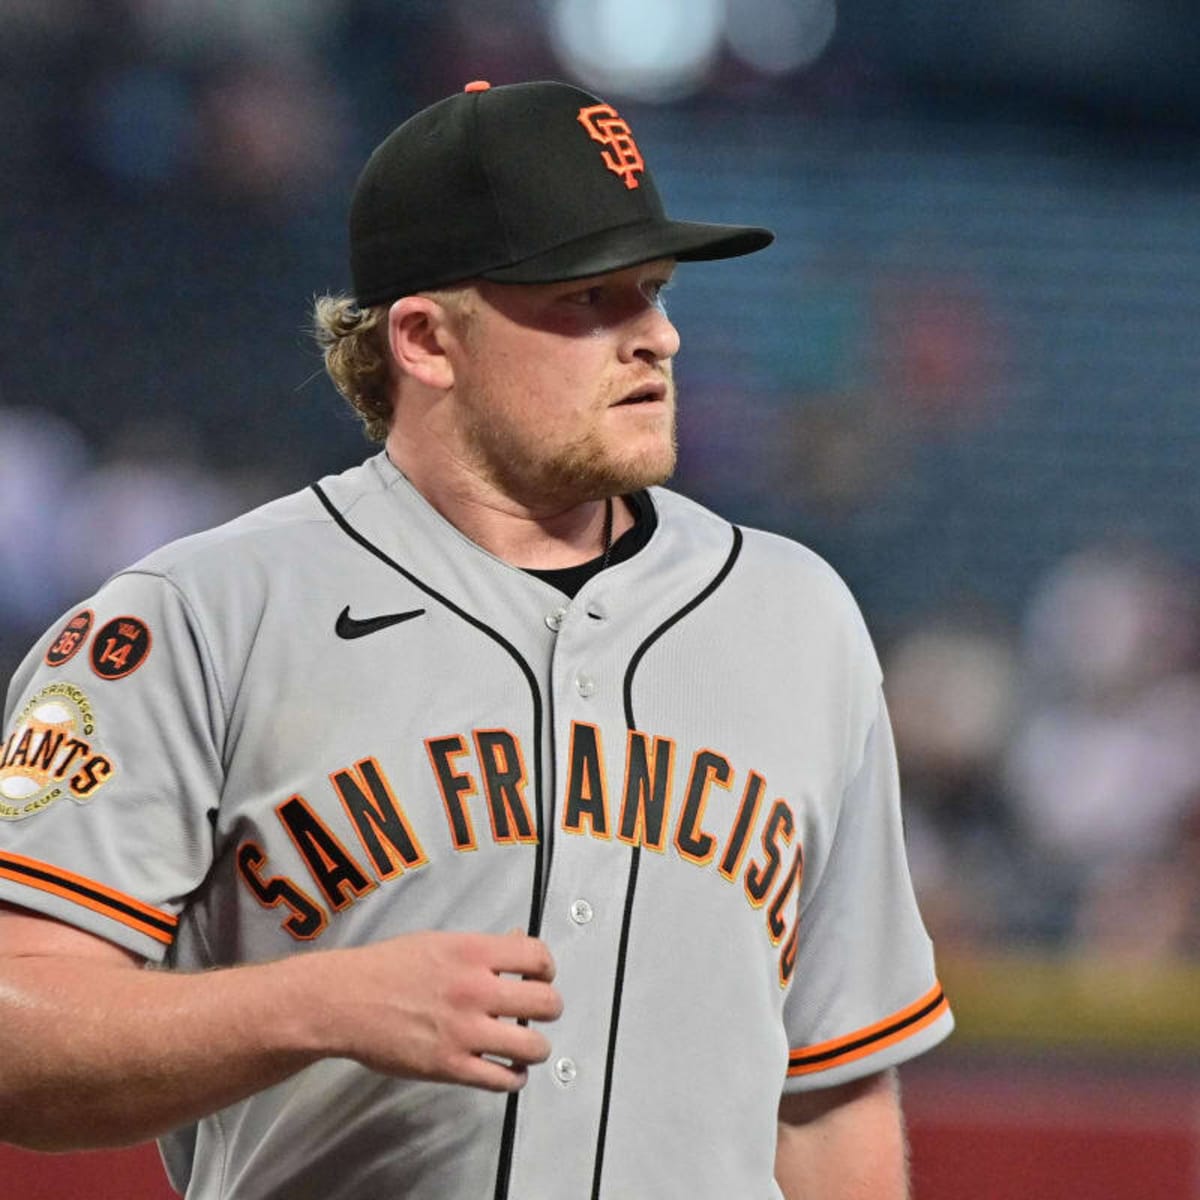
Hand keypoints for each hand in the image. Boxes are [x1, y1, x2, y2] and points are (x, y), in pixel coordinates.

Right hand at [315, 930, 562, 1091]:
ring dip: (536, 1046)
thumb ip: (482, 948)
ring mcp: (464, 1031)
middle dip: (548, 1007)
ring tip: (525, 1044)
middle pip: (546, 1002)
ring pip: (533, 1046)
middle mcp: (475, 990)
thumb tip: (519, 945)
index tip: (539, 976)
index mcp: (473, 952)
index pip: (537, 956)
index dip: (546, 968)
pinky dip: (514, 1078)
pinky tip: (509, 1069)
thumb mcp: (439, 942)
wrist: (346, 1000)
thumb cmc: (389, 966)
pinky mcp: (451, 1067)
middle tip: (537, 1011)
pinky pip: (503, 1080)